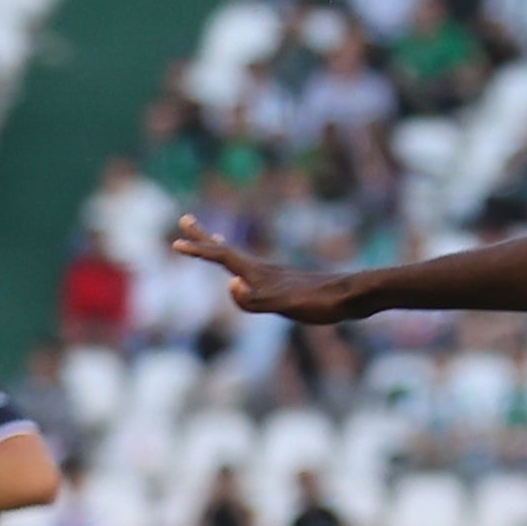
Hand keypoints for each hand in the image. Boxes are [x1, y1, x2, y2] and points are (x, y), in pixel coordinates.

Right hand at [171, 214, 356, 322]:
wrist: (351, 297)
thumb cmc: (317, 303)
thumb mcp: (283, 306)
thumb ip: (254, 300)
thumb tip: (229, 284)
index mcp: (258, 273)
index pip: (221, 257)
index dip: (198, 250)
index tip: (175, 243)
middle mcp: (263, 269)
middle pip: (227, 250)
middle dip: (203, 238)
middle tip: (185, 220)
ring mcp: (275, 275)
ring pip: (240, 258)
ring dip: (221, 249)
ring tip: (212, 241)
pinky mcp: (286, 284)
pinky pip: (254, 270)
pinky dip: (242, 267)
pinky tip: (247, 275)